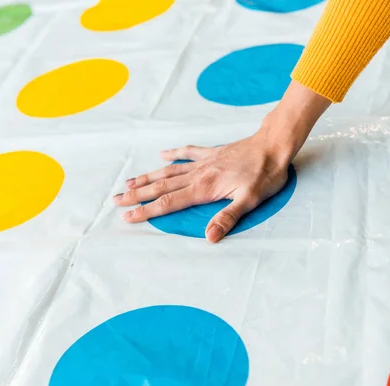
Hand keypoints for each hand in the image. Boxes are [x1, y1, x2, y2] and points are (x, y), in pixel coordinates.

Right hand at [114, 133, 292, 242]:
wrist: (273, 145)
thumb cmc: (265, 174)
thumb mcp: (250, 200)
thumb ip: (227, 217)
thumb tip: (210, 237)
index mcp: (205, 188)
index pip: (169, 202)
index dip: (147, 210)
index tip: (127, 216)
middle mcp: (198, 174)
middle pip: (161, 186)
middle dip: (137, 194)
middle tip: (115, 200)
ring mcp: (203, 162)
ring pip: (169, 171)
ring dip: (147, 177)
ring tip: (128, 182)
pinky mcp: (212, 153)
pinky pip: (187, 152)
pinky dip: (173, 154)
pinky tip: (162, 154)